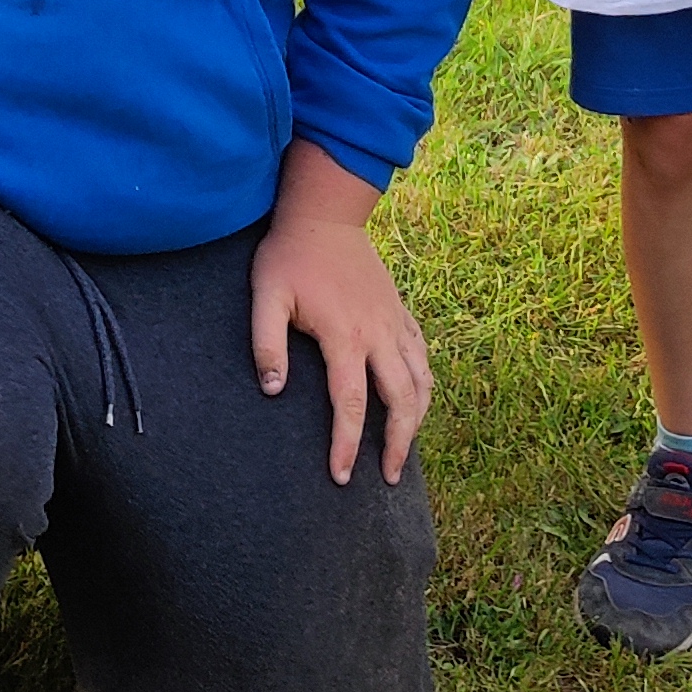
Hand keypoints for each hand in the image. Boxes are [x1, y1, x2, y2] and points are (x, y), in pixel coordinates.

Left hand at [250, 146, 430, 483]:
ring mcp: (394, 321)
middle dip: (398, 443)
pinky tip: (417, 400)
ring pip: (422, 380)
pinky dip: (425, 383)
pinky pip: (422, 355)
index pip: (352, 404)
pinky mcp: (400, 311)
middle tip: (389, 476)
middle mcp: (378, 333)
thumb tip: (272, 392)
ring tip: (406, 449)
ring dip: (418, 418)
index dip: (348, 445)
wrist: (324, 214)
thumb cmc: (289, 257)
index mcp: (345, 335)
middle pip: (402, 400)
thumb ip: (266, 344)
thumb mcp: (266, 296)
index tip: (342, 477)